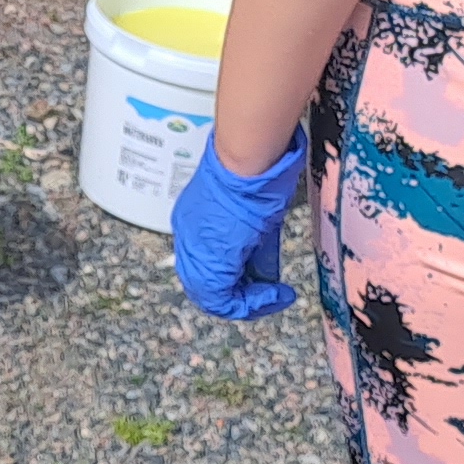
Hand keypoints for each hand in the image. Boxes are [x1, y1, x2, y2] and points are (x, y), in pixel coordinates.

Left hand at [170, 121, 308, 320]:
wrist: (249, 159)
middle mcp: (188, 238)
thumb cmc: (255, 170)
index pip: (206, 263)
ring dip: (248, 303)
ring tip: (274, 298)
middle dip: (240, 296)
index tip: (259, 283)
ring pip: (212, 297)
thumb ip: (255, 246)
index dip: (233, 279)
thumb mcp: (255, 217)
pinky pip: (225, 299)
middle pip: (205, 285)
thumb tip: (266, 272)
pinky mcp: (210, 260)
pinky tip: (276, 295)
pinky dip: (253, 303)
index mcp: (194, 222)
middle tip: (268, 298)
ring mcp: (196, 250)